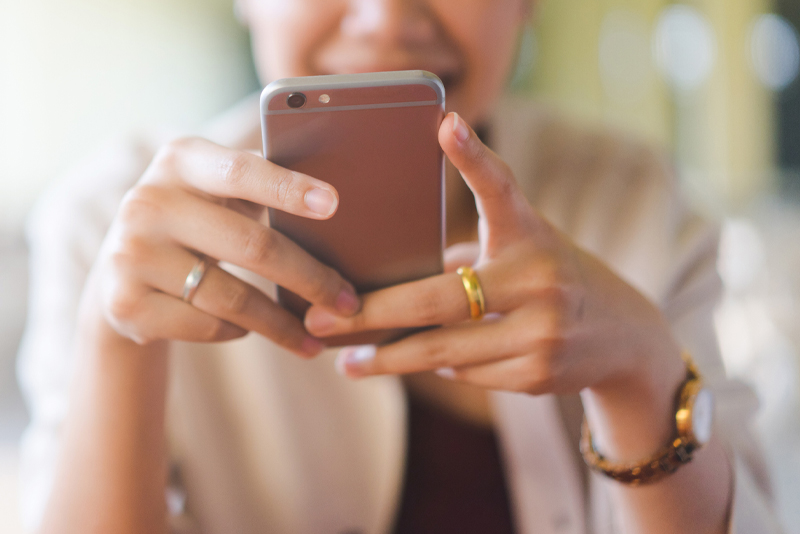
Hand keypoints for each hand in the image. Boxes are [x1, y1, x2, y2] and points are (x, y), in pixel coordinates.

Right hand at [88, 137, 359, 355]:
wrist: (121, 271)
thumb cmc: (198, 221)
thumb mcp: (216, 192)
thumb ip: (260, 187)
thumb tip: (338, 207)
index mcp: (181, 160)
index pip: (241, 171)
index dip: (288, 188)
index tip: (334, 204)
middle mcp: (148, 201)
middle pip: (252, 245)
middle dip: (311, 279)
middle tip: (348, 303)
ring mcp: (130, 254)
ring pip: (232, 298)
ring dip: (282, 324)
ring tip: (316, 337)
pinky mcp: (124, 303)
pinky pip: (207, 325)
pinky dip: (238, 331)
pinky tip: (250, 330)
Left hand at [304, 113, 684, 396]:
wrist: (623, 336)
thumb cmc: (551, 278)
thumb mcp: (524, 250)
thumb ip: (468, 255)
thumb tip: (384, 280)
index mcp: (531, 235)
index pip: (502, 189)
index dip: (473, 157)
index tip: (445, 122)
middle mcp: (541, 278)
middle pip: (439, 299)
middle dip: (372, 314)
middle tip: (322, 319)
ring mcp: (545, 330)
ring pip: (445, 350)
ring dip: (391, 358)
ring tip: (348, 360)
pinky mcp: (541, 373)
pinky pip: (467, 374)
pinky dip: (438, 369)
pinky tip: (417, 364)